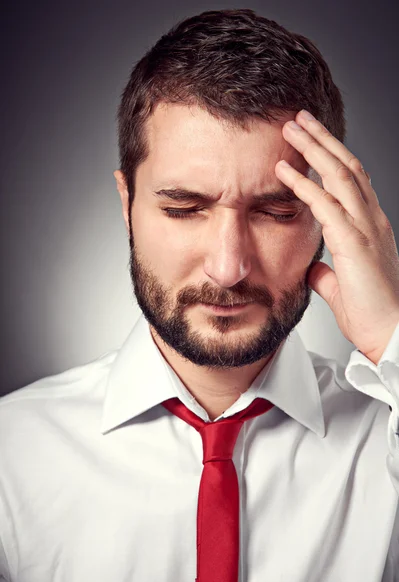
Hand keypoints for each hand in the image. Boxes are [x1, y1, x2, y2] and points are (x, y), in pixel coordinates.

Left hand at [275, 110, 398, 364]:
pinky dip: (303, 184)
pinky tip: (283, 171)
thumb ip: (328, 272)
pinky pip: (326, 204)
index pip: (352, 181)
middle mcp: (372, 220)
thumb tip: (313, 267)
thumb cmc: (372, 315)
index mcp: (370, 227)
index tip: (311, 142)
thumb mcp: (342, 286)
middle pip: (347, 166)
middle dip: (322, 139)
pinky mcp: (355, 242)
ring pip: (340, 175)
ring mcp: (366, 228)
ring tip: (290, 127)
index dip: (332, 158)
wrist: (390, 336)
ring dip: (313, 148)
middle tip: (299, 119)